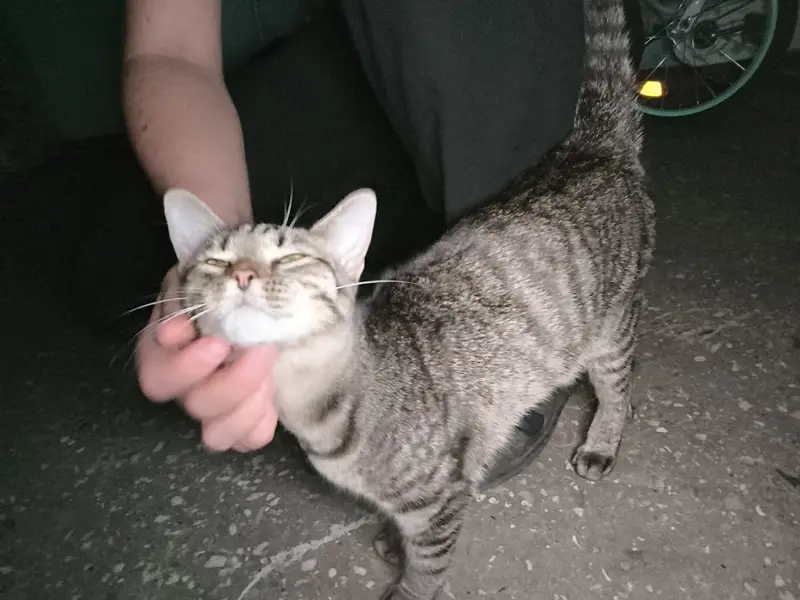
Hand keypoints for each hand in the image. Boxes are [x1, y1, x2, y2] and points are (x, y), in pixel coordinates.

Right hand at [135, 267, 278, 451]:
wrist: (259, 290)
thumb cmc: (229, 281)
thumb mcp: (208, 274)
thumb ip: (190, 293)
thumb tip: (177, 330)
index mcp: (163, 349)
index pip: (158, 374)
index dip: (186, 367)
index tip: (218, 344)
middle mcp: (183, 386)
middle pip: (195, 405)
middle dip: (234, 382)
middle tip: (261, 350)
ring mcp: (212, 408)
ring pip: (217, 434)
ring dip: (248, 405)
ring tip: (270, 373)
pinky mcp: (241, 420)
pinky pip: (249, 439)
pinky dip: (262, 422)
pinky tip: (273, 398)